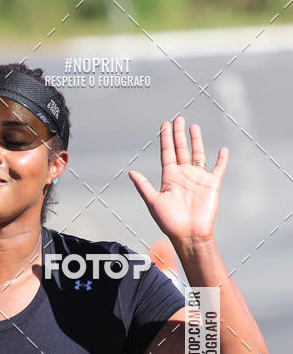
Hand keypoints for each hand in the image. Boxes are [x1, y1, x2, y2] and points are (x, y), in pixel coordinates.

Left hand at [128, 117, 227, 243]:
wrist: (189, 233)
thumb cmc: (170, 222)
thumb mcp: (153, 202)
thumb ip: (143, 186)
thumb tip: (131, 172)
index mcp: (169, 178)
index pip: (167, 153)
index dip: (165, 139)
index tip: (164, 124)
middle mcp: (183, 175)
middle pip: (181, 149)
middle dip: (179, 134)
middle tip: (178, 119)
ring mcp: (198, 178)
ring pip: (198, 154)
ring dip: (196, 141)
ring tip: (193, 127)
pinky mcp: (212, 184)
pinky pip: (218, 168)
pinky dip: (221, 159)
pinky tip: (222, 149)